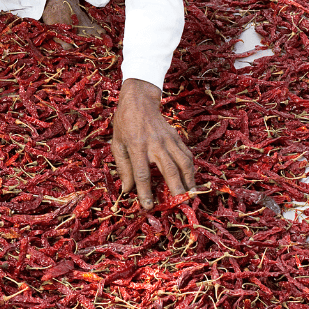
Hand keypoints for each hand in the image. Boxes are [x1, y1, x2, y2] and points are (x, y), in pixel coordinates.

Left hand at [111, 78, 195, 209]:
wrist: (139, 102)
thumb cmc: (124, 124)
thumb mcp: (116, 144)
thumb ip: (123, 167)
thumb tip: (127, 190)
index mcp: (136, 146)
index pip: (142, 173)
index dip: (145, 192)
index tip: (149, 206)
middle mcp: (154, 144)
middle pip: (169, 170)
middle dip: (176, 189)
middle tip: (180, 204)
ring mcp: (168, 140)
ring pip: (184, 163)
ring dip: (189, 181)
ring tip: (191, 195)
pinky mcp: (177, 137)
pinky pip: (188, 155)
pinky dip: (192, 169)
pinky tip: (191, 179)